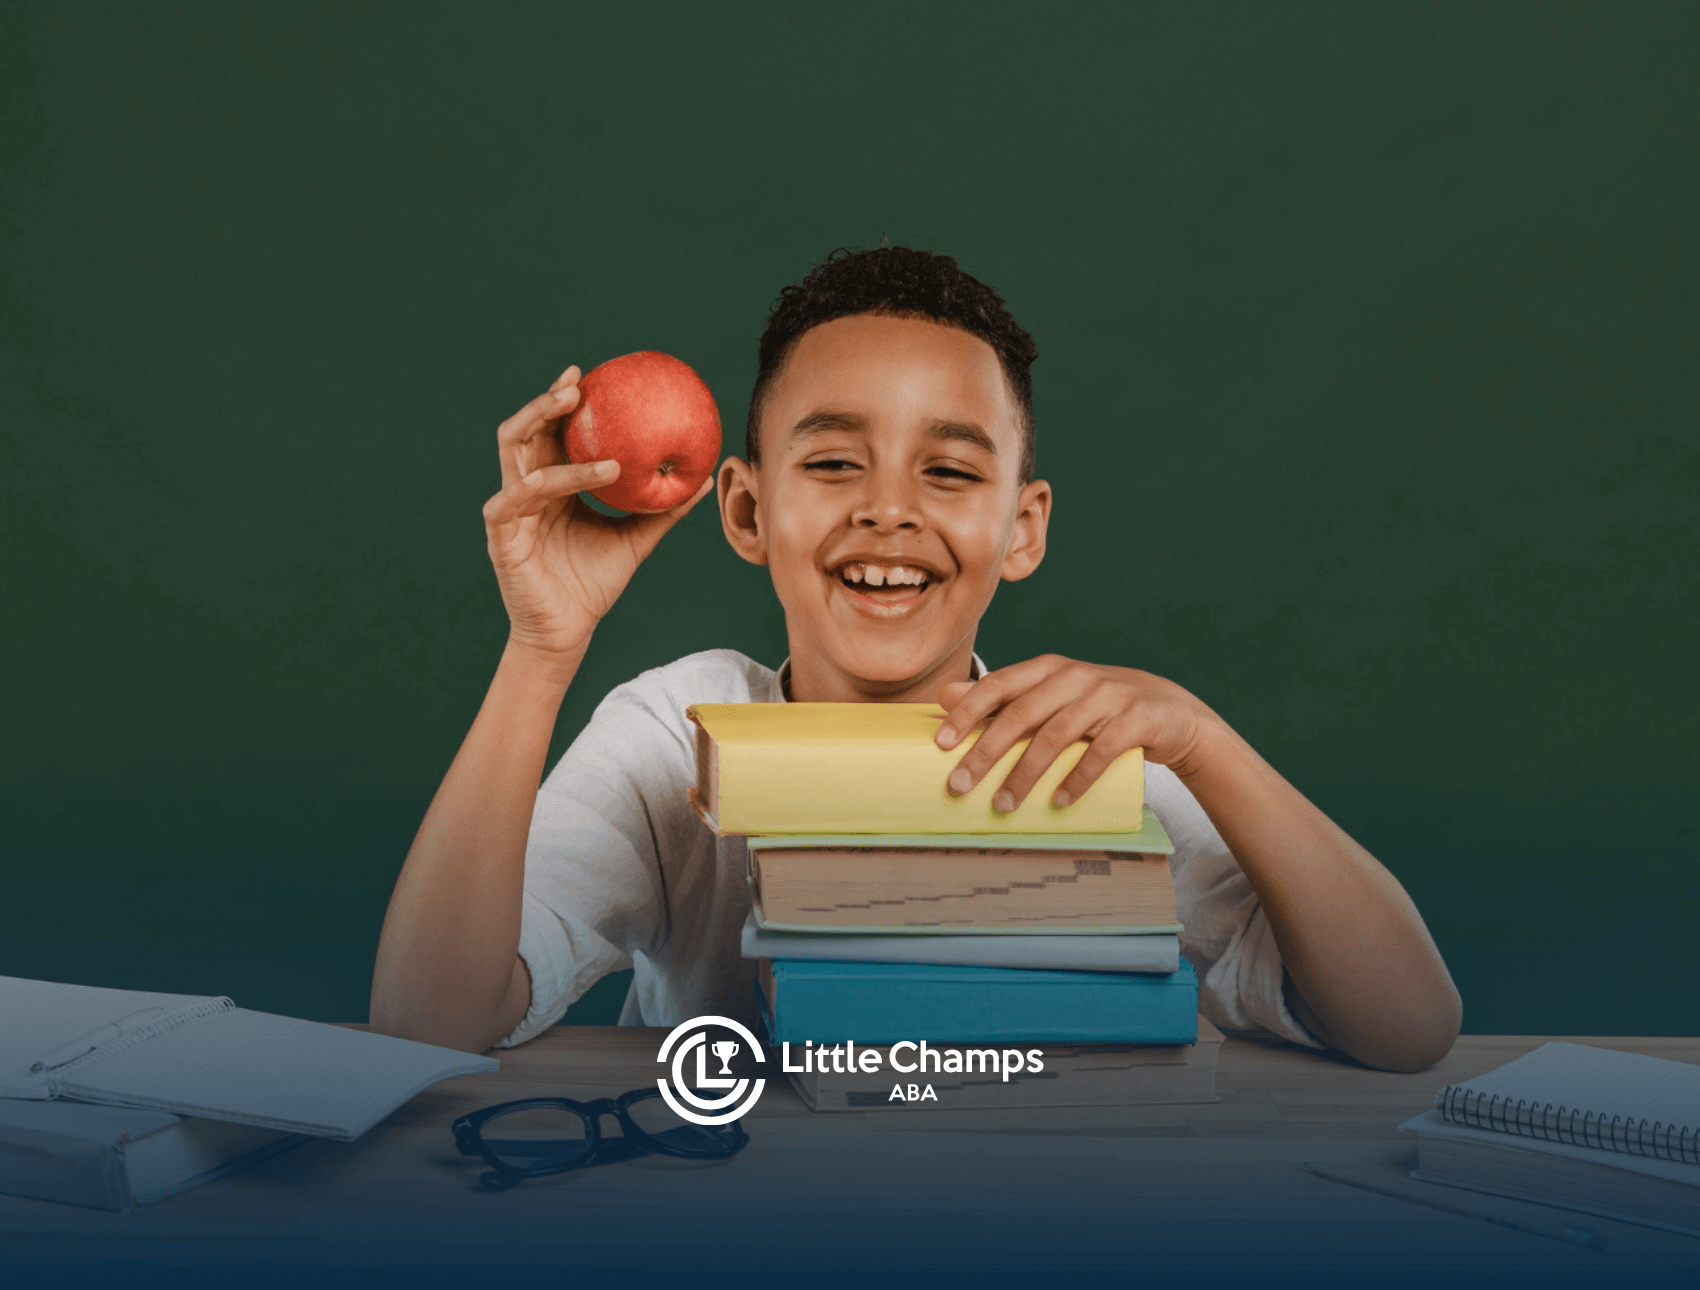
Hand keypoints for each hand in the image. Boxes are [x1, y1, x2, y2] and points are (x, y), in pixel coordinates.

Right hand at [482, 366, 715, 659]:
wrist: (569, 631)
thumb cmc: (595, 584)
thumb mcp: (636, 540)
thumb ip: (664, 511)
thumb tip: (703, 481)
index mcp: (553, 486)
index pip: (552, 433)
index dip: (562, 402)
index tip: (588, 375)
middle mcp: (527, 490)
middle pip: (525, 431)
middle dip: (546, 402)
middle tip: (576, 384)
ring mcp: (511, 511)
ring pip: (515, 455)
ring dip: (541, 428)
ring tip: (574, 414)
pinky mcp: (501, 537)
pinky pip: (509, 501)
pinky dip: (533, 485)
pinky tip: (558, 478)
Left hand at [933, 655, 1214, 811]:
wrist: (1170, 712)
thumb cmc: (1097, 708)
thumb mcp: (1050, 697)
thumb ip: (1001, 698)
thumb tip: (943, 697)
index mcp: (1048, 668)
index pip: (998, 684)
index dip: (967, 712)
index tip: (941, 744)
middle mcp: (1075, 676)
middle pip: (1021, 714)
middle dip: (986, 752)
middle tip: (959, 786)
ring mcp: (1109, 695)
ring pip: (1056, 735)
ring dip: (1026, 774)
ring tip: (1003, 806)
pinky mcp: (1137, 719)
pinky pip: (1102, 750)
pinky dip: (1078, 778)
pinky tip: (1059, 801)